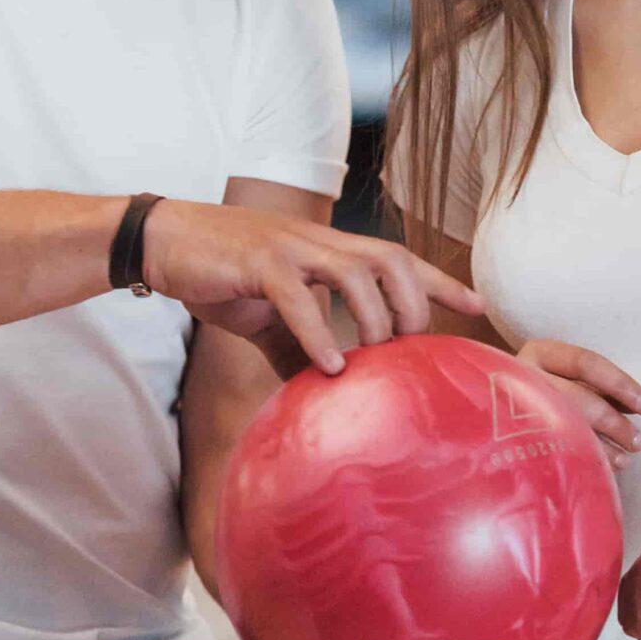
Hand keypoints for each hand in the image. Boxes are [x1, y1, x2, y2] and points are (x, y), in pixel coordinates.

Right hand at [144, 200, 482, 377]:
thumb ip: (300, 350)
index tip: (477, 307)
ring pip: (354, 270)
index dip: (439, 281)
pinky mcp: (257, 262)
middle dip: (415, 301)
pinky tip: (330, 365)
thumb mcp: (270, 318)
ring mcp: (290, 248)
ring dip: (374, 316)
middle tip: (414, 347)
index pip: (397, 259)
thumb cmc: (222, 276)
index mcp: (328, 251)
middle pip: (390, 258)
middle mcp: (318, 242)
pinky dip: (318, 331)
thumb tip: (324, 397)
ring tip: (375, 358)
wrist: (163, 243)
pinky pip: (297, 295)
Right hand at [513, 338, 640, 470]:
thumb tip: (636, 406)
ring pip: (566, 426)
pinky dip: (585, 459)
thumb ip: (596, 387)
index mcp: (539, 353)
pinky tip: (604, 467)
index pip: (586, 363)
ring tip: (627, 457)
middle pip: (578, 398)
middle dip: (614, 422)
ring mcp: (510, 407)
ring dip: (604, 445)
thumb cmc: (543, 394)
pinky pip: (554, 449)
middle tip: (638, 441)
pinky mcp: (508, 438)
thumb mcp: (566, 378)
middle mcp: (521, 375)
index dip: (622, 384)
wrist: (488, 418)